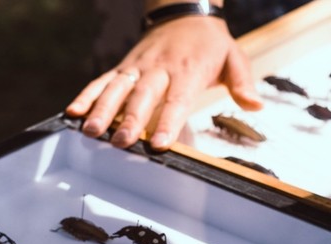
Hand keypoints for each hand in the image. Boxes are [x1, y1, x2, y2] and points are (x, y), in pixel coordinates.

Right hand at [66, 15, 262, 150]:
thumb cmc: (210, 43)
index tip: (158, 144)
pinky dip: (87, 95)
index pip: (176, 100)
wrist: (185, 11)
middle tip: (118, 142)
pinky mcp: (123, 67)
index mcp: (187, 70)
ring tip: (91, 131)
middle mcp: (158, 68)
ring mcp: (137, 67)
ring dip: (102, 110)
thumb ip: (242, 82)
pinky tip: (74, 112)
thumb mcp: (233, 57)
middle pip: (142, 97)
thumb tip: (256, 105)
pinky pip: (102, 81)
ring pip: (117, 89)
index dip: (167, 122)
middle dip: (129, 120)